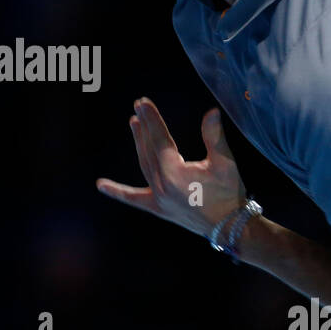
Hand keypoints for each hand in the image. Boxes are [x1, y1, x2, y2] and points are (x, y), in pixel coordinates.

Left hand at [96, 97, 249, 237]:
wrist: (229, 226)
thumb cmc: (229, 193)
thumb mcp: (224, 163)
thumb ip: (214, 137)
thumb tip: (212, 112)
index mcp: (175, 173)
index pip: (159, 139)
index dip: (152, 119)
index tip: (143, 102)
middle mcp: (161, 186)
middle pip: (149, 149)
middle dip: (144, 127)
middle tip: (138, 107)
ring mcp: (157, 199)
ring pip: (144, 165)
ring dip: (139, 144)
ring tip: (134, 124)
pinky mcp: (158, 209)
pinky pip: (134, 199)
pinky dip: (118, 192)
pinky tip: (101, 185)